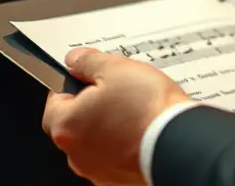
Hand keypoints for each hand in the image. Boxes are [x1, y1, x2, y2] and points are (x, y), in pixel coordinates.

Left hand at [42, 48, 190, 184]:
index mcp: (67, 125)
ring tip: (136, 110)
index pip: (54, 100)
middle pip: (76, 123)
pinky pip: (116, 157)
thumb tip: (76, 60)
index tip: (87, 76)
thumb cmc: (147, 108)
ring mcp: (99, 170)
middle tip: (117, 90)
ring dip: (110, 127)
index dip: (72, 84)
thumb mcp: (115, 68)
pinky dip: (126, 144)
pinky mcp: (120, 179)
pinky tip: (143, 129)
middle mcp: (76, 154)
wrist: (180, 141)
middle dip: (93, 106)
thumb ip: (88, 62)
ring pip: (97, 142)